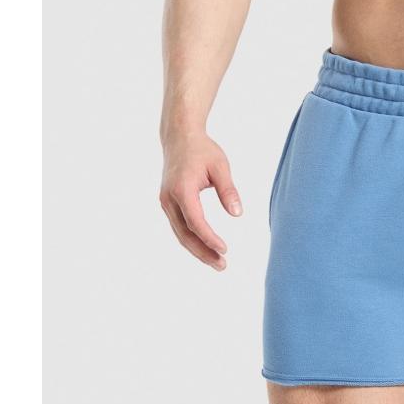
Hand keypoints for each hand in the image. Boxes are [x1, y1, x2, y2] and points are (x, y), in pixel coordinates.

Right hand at [159, 132, 241, 270]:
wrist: (179, 137)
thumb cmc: (202, 150)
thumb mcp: (220, 166)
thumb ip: (228, 190)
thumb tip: (237, 214)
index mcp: (181, 189)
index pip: (195, 221)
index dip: (209, 238)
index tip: (225, 250)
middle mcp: (169, 198)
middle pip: (185, 234)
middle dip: (203, 253)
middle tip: (223, 266)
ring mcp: (166, 202)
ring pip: (181, 234)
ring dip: (198, 251)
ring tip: (218, 263)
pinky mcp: (168, 204)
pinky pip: (180, 228)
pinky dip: (193, 241)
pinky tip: (207, 251)